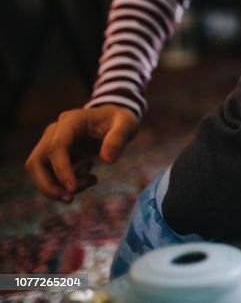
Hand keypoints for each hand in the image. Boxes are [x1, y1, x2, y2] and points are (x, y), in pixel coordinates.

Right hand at [24, 104, 139, 201]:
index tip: (73, 189)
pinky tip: (89, 176)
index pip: (56, 146)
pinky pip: (49, 175)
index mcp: (71, 120)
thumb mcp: (127, 124)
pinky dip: (64, 183)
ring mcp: (51, 143)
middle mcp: (55, 131)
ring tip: (91, 182)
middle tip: (70, 199)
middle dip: (49, 185)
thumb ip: (119, 138)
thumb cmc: (120, 120)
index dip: (61, 169)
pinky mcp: (54, 155)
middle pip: (36, 162)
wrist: (114, 119)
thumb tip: (107, 160)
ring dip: (55, 187)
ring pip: (38, 171)